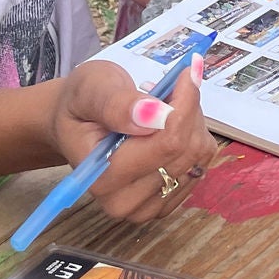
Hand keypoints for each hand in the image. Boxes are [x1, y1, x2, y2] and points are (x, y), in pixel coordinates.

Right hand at [49, 59, 218, 223]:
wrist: (76, 123)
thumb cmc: (81, 103)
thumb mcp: (91, 89)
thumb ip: (117, 104)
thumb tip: (153, 115)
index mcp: (103, 177)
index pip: (167, 144)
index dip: (183, 104)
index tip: (185, 72)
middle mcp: (124, 201)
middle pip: (187, 149)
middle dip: (186, 108)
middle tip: (167, 86)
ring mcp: (148, 206)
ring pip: (199, 153)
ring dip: (191, 120)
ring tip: (162, 106)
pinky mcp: (166, 200)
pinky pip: (201, 162)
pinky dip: (193, 134)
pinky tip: (169, 124)